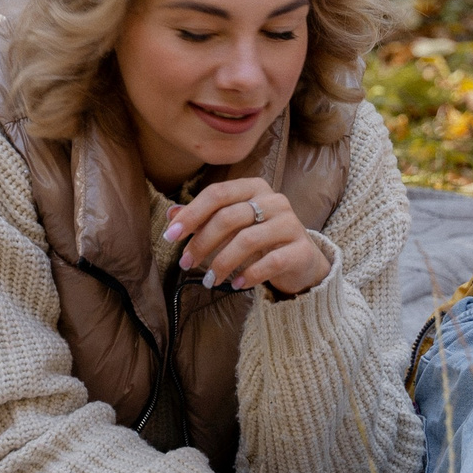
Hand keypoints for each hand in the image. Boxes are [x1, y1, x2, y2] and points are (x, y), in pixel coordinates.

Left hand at [166, 178, 332, 296]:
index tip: (170, 236)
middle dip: (202, 242)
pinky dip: (250, 275)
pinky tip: (236, 284)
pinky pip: (271, 262)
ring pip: (248, 240)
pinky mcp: (302, 249)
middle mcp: (274, 200)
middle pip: (229, 217)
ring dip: (222, 263)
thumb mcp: (232, 226)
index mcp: (254, 188)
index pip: (217, 194)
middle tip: (186, 263)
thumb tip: (171, 215)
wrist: (301, 260)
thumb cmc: (260, 239)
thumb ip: (204, 218)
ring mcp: (291, 223)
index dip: (191, 214)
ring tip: (209, 280)